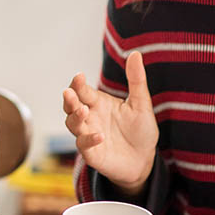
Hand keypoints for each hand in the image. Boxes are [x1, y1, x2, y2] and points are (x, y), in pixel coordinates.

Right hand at [62, 51, 158, 191]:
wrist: (145, 160)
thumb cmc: (141, 131)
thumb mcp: (141, 104)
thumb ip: (136, 80)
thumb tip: (135, 54)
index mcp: (98, 103)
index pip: (82, 90)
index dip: (78, 84)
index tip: (79, 76)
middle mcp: (90, 117)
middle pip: (71, 106)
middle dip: (69, 100)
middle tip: (69, 93)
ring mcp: (88, 135)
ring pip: (72, 124)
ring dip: (75, 118)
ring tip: (84, 112)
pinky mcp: (92, 153)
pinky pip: (84, 145)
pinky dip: (89, 140)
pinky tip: (99, 135)